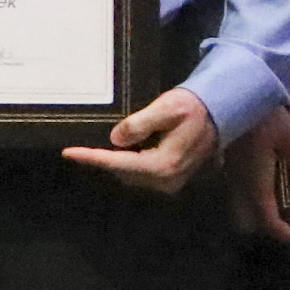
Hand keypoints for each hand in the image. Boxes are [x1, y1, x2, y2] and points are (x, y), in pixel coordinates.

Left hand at [66, 85, 218, 195]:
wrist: (220, 113)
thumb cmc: (194, 107)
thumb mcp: (166, 108)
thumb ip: (139, 123)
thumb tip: (115, 138)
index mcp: (164, 164)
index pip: (119, 163)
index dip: (92, 157)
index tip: (69, 153)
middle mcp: (166, 180)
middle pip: (123, 172)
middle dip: (103, 160)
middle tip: (81, 148)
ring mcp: (171, 183)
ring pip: (130, 176)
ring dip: (116, 163)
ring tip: (98, 149)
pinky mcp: (172, 180)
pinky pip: (141, 175)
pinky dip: (128, 164)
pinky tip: (123, 151)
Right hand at [233, 110, 289, 246]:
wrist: (231, 96)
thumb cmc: (262, 117)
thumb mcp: (289, 139)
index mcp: (256, 184)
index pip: (268, 221)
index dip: (285, 234)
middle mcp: (240, 186)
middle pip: (247, 221)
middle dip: (266, 226)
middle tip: (288, 220)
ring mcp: (229, 176)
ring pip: (239, 207)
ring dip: (257, 211)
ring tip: (280, 201)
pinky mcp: (225, 165)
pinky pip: (236, 191)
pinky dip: (251, 196)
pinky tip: (266, 181)